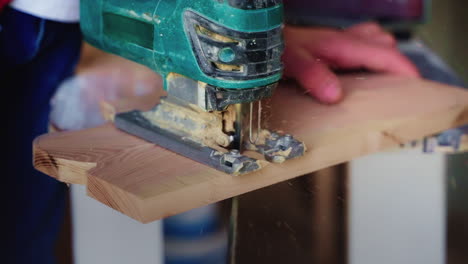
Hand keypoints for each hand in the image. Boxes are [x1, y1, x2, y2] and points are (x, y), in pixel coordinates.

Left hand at [282, 22, 419, 102]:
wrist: (264, 37)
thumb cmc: (277, 49)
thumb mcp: (292, 63)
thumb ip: (313, 76)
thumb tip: (336, 95)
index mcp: (341, 45)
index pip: (383, 53)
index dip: (404, 68)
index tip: (418, 84)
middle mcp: (345, 40)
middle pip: (384, 46)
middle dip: (397, 64)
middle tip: (401, 89)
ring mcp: (340, 41)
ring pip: (374, 43)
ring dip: (384, 59)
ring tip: (384, 83)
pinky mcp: (333, 46)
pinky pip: (361, 46)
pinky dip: (369, 57)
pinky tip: (360, 74)